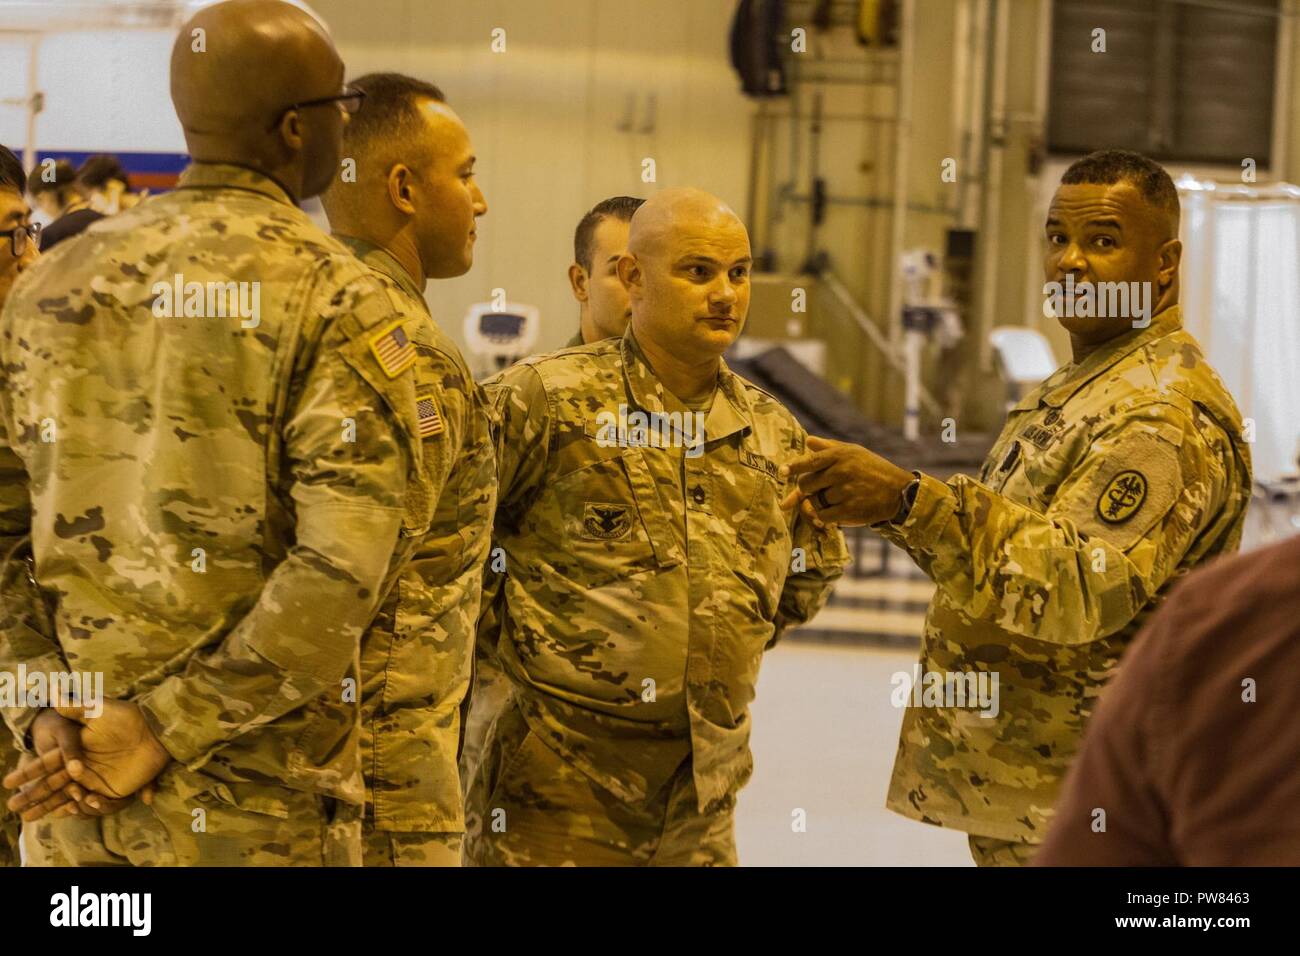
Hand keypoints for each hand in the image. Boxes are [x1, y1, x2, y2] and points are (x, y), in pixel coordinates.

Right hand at [3, 701, 168, 821]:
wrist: (156, 730)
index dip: (28, 773)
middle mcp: (82, 767)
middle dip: (32, 796)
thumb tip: (53, 691)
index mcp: (75, 750)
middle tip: (12, 807)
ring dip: (51, 807)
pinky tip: (77, 808)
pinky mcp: (113, 789)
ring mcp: (97, 779)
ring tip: (30, 817)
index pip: (46, 764)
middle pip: (52, 785)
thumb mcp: (99, 709)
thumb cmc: (126, 717)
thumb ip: (75, 706)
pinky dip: (86, 807)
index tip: (8, 782)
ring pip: (69, 798)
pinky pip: (95, 803)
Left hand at [780, 435, 914, 526]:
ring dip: (819, 504)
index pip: (811, 460)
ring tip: (834, 499)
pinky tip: (835, 512)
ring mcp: (846, 491)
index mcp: (840, 455)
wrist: (899, 491)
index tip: (782, 472)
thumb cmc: (872, 470)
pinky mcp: (850, 509)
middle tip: (818, 490)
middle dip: (807, 490)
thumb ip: (829, 448)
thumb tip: (808, 440)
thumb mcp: (854, 452)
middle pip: (806, 484)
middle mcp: (842, 471)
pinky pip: (824, 515)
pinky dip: (825, 516)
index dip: (794, 467)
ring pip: (814, 501)